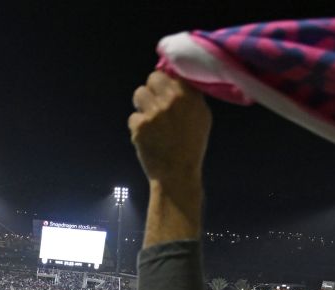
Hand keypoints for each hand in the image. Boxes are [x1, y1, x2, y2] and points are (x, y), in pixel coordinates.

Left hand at [129, 71, 210, 192]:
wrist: (177, 173)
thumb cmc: (191, 145)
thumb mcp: (202, 116)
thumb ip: (191, 96)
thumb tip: (177, 78)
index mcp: (189, 96)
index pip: (172, 71)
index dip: (166, 79)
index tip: (165, 87)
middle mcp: (171, 101)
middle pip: (152, 78)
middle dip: (152, 88)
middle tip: (155, 103)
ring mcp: (154, 113)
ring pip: (138, 93)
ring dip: (142, 105)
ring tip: (150, 119)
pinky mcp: (139, 126)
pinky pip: (133, 117)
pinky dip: (137, 127)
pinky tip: (147, 136)